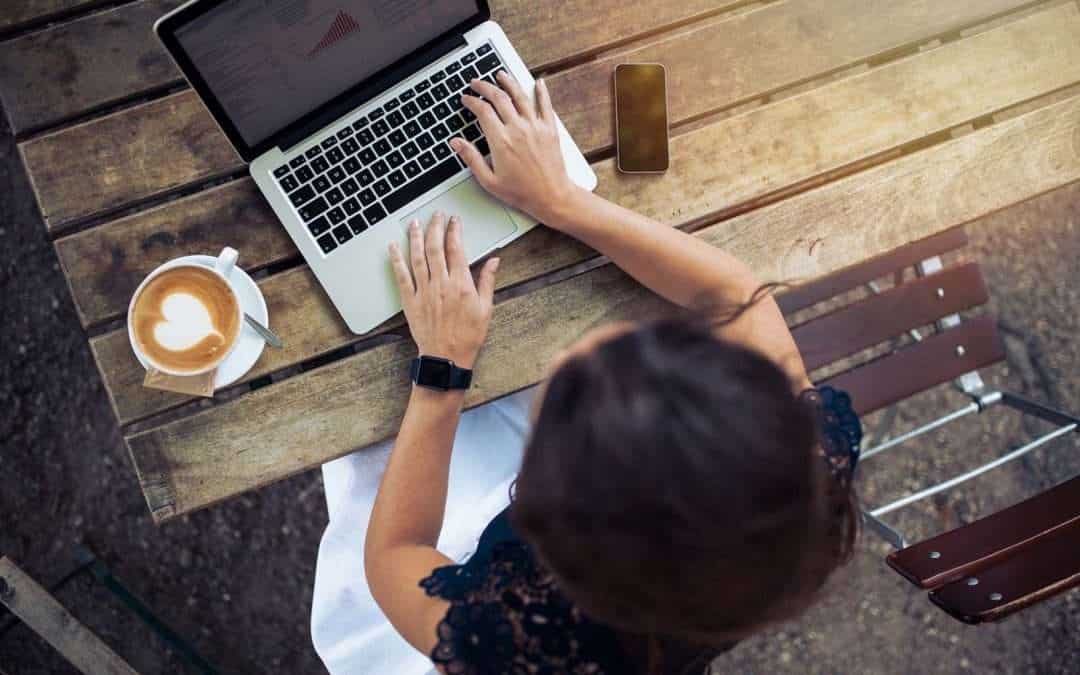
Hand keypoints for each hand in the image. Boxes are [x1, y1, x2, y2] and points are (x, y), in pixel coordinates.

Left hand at [389, 212, 498, 368]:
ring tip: (415, 223)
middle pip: (436, 248)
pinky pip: (401, 276)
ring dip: (415, 237)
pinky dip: (396, 260)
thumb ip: (488, 282)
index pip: (457, 250)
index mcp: (461, 285)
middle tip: (436, 215)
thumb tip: (495, 261)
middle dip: (435, 227)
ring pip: (418, 257)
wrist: (446, 358)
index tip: (454, 221)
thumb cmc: (468, 336)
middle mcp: (441, 284)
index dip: (455, 231)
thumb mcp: (486, 309)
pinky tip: (393, 247)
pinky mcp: (410, 301)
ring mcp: (424, 292)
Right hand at [452, 73, 579, 226]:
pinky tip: (539, 82)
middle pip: (499, 98)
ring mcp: (535, 127)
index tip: (466, 99)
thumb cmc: (522, 192)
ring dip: (508, 82)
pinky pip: (545, 105)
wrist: (552, 197)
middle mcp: (518, 129)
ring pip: (520, 96)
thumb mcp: (489, 181)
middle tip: (476, 83)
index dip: (471, 101)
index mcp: (501, 141)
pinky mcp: (550, 130)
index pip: (482, 111)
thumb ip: (471, 158)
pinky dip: (541, 92)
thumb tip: (456, 143)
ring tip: (500, 74)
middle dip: (485, 87)